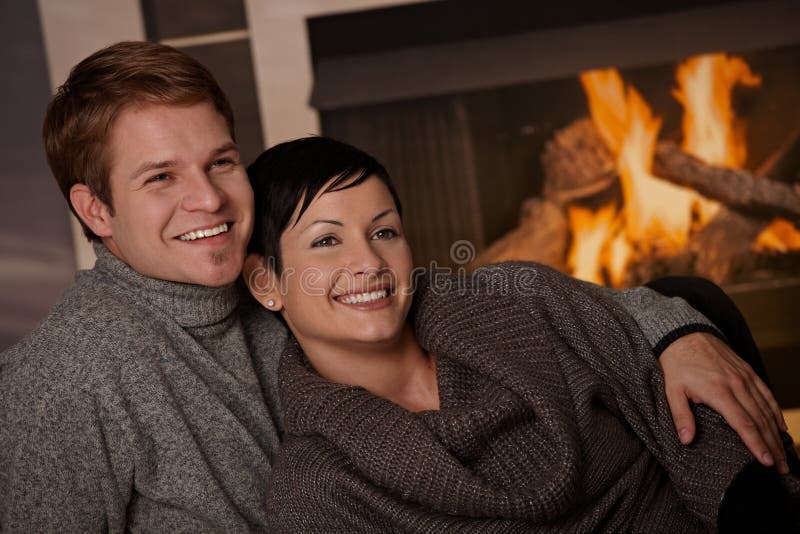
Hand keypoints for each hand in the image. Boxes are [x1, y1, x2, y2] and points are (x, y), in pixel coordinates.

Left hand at [659, 332, 788, 473]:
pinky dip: (776, 411)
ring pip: (766, 409)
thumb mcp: (671, 390)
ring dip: (777, 433)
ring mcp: (744, 377)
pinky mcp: (747, 371)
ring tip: (783, 454)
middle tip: (781, 467)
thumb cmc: (676, 364)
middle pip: (760, 420)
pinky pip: (766, 393)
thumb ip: (680, 415)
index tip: (766, 461)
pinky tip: (780, 427)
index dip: (756, 444)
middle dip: (772, 446)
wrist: (683, 334)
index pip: (743, 423)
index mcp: (719, 392)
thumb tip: (686, 439)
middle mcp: (737, 385)